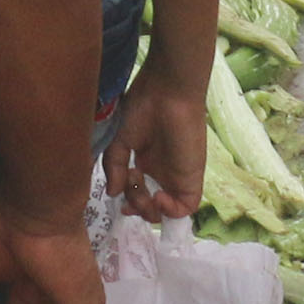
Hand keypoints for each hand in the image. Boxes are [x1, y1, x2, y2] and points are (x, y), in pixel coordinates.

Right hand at [99, 72, 206, 222]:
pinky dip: (171, 210)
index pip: (138, 191)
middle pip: (149, 203)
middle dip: (137, 207)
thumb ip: (115, 167)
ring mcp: (177, 176)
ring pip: (166, 209)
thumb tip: (112, 193)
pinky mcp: (192, 178)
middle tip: (128, 199)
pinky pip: (186, 207)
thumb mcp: (119, 139)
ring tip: (143, 197)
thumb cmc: (141, 107)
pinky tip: (157, 196)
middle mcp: (161, 171)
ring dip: (151, 212)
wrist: (167, 92)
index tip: (117, 199)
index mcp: (145, 160)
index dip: (128, 200)